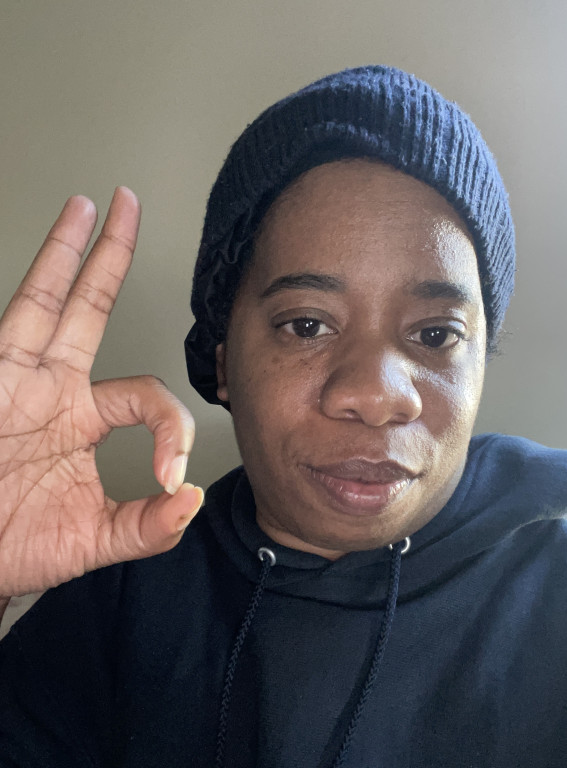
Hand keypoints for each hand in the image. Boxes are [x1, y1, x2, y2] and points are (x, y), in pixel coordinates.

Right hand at [0, 188, 202, 597]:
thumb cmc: (18, 544)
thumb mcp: (96, 540)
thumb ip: (148, 525)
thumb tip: (190, 500)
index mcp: (83, 418)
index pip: (146, 393)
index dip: (171, 427)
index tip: (171, 474)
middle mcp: (50, 388)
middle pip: (87, 308)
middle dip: (107, 258)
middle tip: (126, 207)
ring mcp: (12, 380)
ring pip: (40, 303)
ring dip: (61, 253)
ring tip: (83, 207)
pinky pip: (5, 331)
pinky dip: (22, 294)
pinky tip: (32, 257)